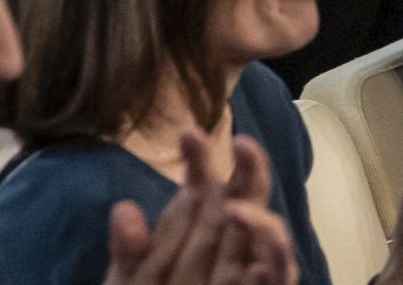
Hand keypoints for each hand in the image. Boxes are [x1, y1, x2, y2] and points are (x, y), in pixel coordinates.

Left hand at [105, 131, 297, 284]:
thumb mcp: (133, 276)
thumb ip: (131, 249)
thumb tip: (123, 209)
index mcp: (199, 227)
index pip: (203, 185)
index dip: (198, 158)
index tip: (188, 133)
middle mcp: (232, 239)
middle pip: (246, 198)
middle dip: (248, 170)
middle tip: (242, 143)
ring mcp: (250, 265)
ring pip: (268, 236)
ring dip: (259, 221)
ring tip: (236, 208)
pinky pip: (279, 279)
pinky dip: (274, 270)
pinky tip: (258, 266)